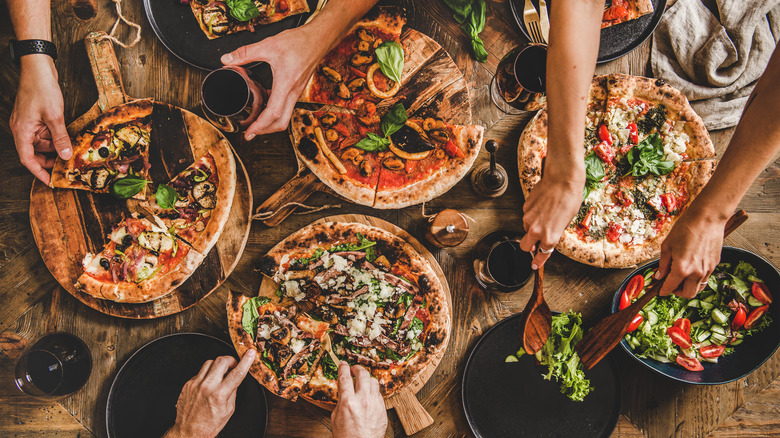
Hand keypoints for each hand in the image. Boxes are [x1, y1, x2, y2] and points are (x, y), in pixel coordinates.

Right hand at [9, 55, 71, 183]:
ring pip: (42, 143)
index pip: (27, 159)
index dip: (38, 172)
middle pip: (35, 152)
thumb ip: (60, 138)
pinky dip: (55, 137)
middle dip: (50, 160)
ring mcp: (28, 122)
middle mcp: (23, 128)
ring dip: (55, 147)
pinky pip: (45, 133)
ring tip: (71, 150)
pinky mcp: (35, 117)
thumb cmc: (42, 88)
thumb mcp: (54, 116)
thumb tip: (65, 156)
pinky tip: (68, 138)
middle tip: (67, 165)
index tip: (49, 181)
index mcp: (22, 131)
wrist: (38, 67)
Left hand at [165, 350, 255, 437]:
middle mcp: (206, 387)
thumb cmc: (209, 424)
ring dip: (219, 365)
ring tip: (221, 373)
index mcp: (219, 395)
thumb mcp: (228, 410)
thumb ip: (233, 391)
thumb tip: (236, 377)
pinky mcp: (188, 384)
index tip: (250, 353)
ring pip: (209, 362)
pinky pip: (200, 371)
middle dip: (231, 360)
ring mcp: (195, 384)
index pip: (236, 373)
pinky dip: (208, 373)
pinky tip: (210, 382)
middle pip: (221, 361)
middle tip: (234, 365)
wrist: (189, 432)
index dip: (246, 361)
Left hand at [221, 24, 326, 140]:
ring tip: (255, 122)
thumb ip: (245, 53)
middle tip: (250, 132)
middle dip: (265, 130)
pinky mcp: (296, 89)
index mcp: (286, 84)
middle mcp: (293, 92)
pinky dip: (275, 111)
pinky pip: (286, 106)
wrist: (318, 39)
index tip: (249, 133)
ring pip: (284, 116)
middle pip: (281, 122)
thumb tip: (226, 59)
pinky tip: (265, 103)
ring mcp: (296, 92)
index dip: (260, 125)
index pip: (273, 113)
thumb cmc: (298, 42)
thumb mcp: (268, 45)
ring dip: (270, 123)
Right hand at [331, 362, 386, 437]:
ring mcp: (374, 404)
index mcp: (348, 402)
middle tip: (354, 369)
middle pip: (362, 374)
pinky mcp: (382, 409)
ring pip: (373, 381)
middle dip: (357, 368)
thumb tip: (344, 390)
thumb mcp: (336, 417)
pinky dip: (373, 391)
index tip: (343, 364)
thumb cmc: (346, 436)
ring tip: (362, 381)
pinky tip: (369, 394)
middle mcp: (363, 400)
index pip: (345, 377)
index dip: (343, 367)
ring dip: (366, 378)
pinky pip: (379, 393)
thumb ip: (341, 401)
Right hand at [518, 173, 584, 268]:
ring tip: (546, 216)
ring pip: (526, 229)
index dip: (538, 262)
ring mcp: (528, 218)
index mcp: (550, 236)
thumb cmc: (569, 198)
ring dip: (533, 227)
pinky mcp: (525, 207)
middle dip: (529, 247)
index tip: (535, 266)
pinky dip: (533, 214)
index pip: (541, 255)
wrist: (562, 179)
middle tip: (535, 243)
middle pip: (525, 246)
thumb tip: (549, 236)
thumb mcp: (567, 221)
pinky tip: (543, 206)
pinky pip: (527, 216)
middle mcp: (536, 229)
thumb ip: (555, 232)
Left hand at [655, 210, 727, 298]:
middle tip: (671, 284)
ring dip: (688, 286)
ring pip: (698, 288)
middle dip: (677, 292)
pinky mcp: (714, 264)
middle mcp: (696, 273)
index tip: (660, 290)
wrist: (707, 218)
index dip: (663, 291)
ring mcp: (707, 270)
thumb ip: (663, 264)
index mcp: (682, 269)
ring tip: (680, 276)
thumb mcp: (667, 246)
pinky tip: (690, 267)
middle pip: (688, 294)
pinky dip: (696, 278)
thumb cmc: (685, 228)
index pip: (671, 287)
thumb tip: (659, 276)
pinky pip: (705, 278)